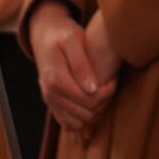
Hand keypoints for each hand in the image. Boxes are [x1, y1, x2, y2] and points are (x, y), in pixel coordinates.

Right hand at [29, 1, 116, 137]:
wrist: (44, 36)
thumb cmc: (62, 34)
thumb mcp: (73, 40)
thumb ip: (81, 64)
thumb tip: (92, 89)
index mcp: (56, 80)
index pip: (88, 100)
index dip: (106, 93)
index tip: (114, 79)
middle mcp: (51, 95)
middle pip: (85, 114)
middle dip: (104, 103)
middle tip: (112, 86)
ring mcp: (51, 102)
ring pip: (79, 123)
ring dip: (96, 113)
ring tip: (104, 93)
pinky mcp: (53, 104)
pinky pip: (69, 124)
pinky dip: (84, 121)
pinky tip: (95, 104)